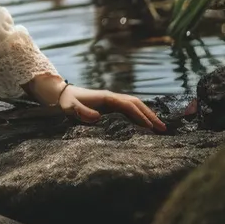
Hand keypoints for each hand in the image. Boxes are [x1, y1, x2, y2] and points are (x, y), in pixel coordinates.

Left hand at [27, 75, 166, 131]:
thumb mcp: (71, 107)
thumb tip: (97, 118)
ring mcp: (112, 101)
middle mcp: (112, 97)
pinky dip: (140, 115)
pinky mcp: (111, 105)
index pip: (128, 106)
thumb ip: (82, 112)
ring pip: (135, 105)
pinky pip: (130, 109)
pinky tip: (146, 125)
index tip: (149, 127)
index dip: (139, 116)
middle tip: (163, 129)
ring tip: (160, 128)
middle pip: (136, 104)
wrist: (61, 94)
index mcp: (106, 97)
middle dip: (150, 115)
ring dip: (148, 115)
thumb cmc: (66, 102)